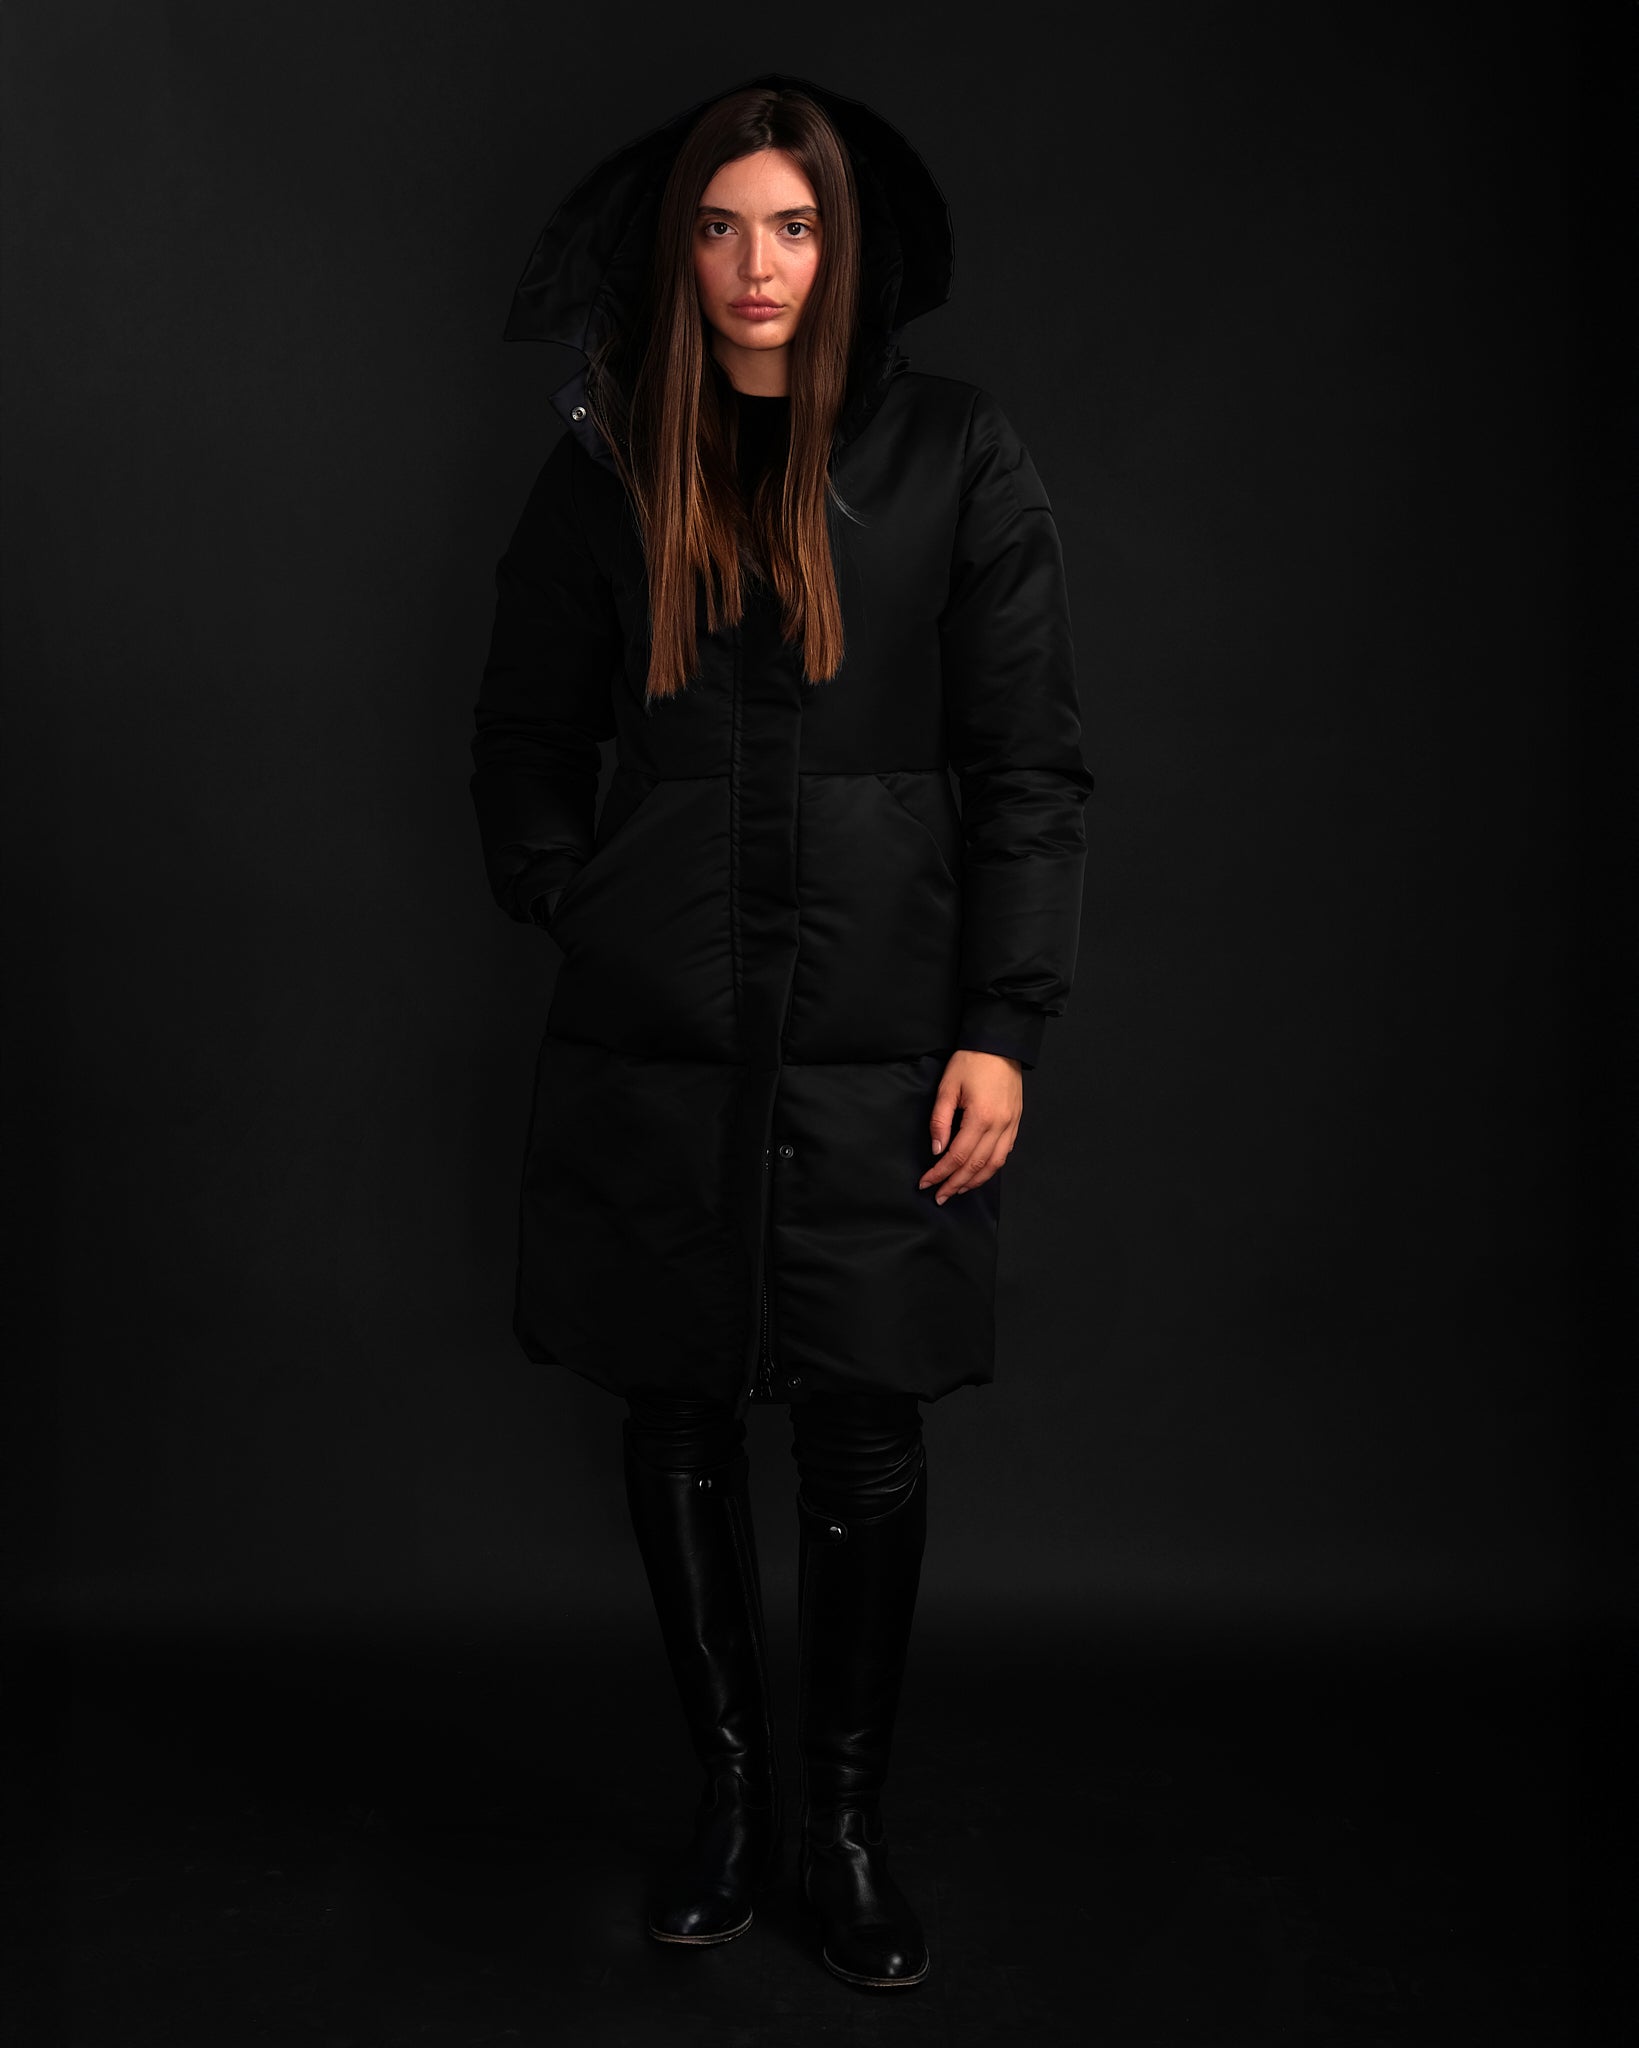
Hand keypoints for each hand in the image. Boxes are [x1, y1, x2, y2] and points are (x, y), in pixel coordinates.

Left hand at [919, 1050, 1022, 1203]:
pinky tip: (978, 1174)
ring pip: (994, 1165)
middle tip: (939, 1196)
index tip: (926, 1182)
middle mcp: (1000, 1126)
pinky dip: (990, 1168)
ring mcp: (1011, 1125)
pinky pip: (1004, 1153)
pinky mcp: (1016, 1123)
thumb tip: (937, 1150)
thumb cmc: (971, 1062)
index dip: (940, 1173)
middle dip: (955, 1184)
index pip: (958, 1156)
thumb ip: (940, 1121)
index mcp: (981, 1117)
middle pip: (976, 1166)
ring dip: (974, 1181)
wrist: (1000, 1045)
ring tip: (957, 1190)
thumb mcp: (948, 1087)